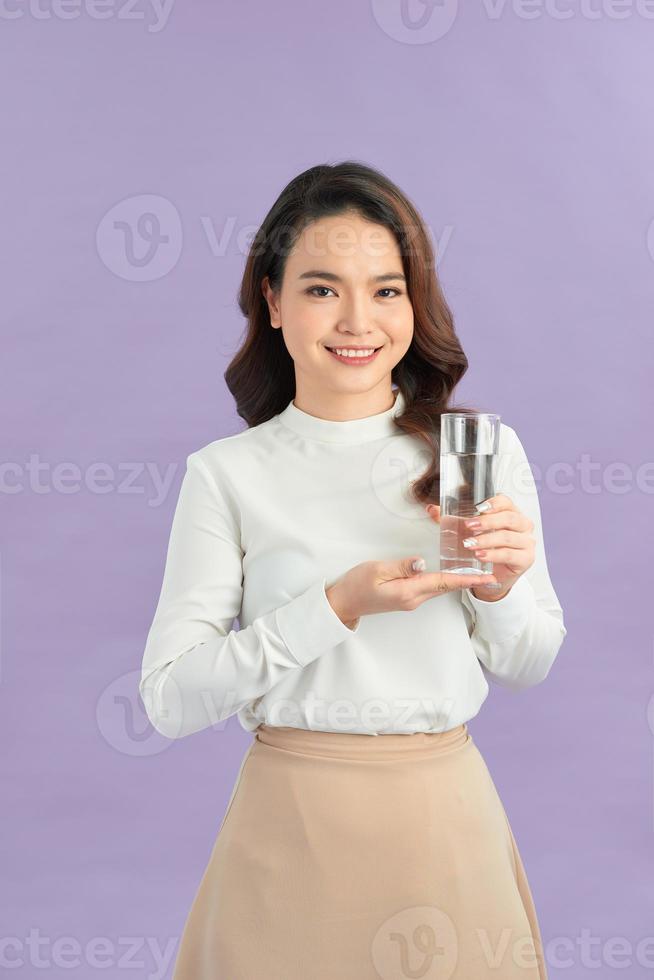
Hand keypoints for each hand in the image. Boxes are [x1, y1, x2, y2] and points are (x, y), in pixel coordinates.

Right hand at [326, 557, 497, 627]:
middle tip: (490, 572)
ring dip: (458, 580)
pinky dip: (444, 580)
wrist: (344, 603)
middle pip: (447, 587)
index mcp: (408, 592)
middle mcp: (414, 599)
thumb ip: (401, 566)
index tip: (487, 578)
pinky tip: (450, 573)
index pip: (443, 582)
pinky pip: (431, 588)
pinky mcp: (407, 598)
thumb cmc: (356, 585)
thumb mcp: (376, 570)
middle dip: (469, 580)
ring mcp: (411, 600)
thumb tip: (422, 562)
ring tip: (476, 571)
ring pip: (440, 588)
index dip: (466, 579)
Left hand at [425, 494, 534, 600]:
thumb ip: (451, 519)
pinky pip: (510, 554)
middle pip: (510, 518)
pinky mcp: (525, 559)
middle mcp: (522, 525)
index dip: (493, 503)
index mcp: (510, 512)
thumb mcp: (467, 532)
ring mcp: (526, 542)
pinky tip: (481, 556)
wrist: (493, 574)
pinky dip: (494, 555)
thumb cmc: (484, 548)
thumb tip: (431, 509)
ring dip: (487, 540)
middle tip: (469, 527)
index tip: (477, 508)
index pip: (506, 501)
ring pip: (508, 537)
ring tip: (470, 544)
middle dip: (488, 522)